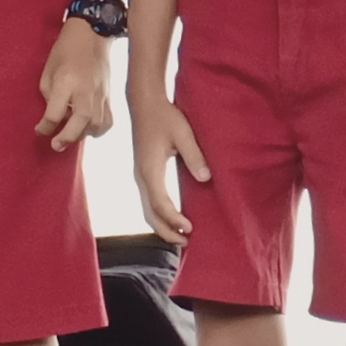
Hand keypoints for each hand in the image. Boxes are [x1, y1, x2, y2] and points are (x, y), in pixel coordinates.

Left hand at [34, 20, 113, 149]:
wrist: (93, 34)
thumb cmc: (65, 50)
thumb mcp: (48, 70)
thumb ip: (50, 96)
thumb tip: (56, 115)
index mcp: (66, 81)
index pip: (54, 113)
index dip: (44, 126)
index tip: (39, 130)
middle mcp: (86, 90)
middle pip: (80, 122)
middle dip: (66, 138)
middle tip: (55, 145)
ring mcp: (101, 94)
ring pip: (96, 125)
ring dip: (82, 134)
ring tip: (71, 134)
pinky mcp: (110, 95)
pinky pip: (108, 121)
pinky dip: (98, 129)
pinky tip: (88, 128)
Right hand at [131, 94, 206, 242]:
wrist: (144, 102)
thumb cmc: (164, 116)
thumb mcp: (183, 133)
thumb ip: (194, 155)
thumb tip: (206, 178)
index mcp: (150, 170)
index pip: (160, 204)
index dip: (174, 220)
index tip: (189, 228)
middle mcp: (141, 176)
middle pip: (150, 214)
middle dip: (166, 231)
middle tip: (186, 242)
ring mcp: (139, 175)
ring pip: (147, 210)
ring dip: (162, 225)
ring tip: (180, 236)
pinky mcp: (143, 172)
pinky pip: (148, 201)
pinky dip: (158, 215)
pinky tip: (172, 218)